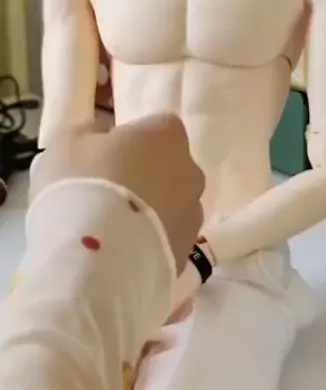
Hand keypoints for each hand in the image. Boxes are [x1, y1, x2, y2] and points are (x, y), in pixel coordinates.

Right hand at [30, 114, 204, 273]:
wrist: (96, 262)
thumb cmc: (82, 187)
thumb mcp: (68, 145)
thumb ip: (91, 134)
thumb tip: (101, 136)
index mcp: (167, 135)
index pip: (155, 127)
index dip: (129, 141)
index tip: (104, 158)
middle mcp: (190, 170)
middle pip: (168, 167)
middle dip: (144, 177)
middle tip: (106, 195)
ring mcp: (193, 214)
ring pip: (170, 205)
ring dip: (149, 212)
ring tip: (112, 232)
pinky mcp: (186, 253)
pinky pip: (165, 239)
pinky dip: (149, 243)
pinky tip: (120, 256)